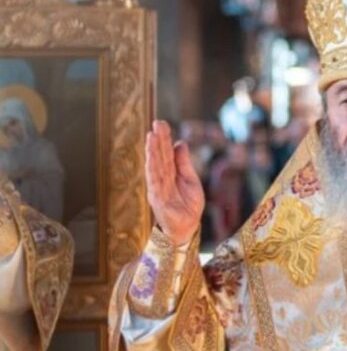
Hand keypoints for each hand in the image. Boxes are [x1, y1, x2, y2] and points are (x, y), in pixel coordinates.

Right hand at [146, 120, 203, 244]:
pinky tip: (151, 159)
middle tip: (157, 122)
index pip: (166, 153)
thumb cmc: (188, 205)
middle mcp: (162, 179)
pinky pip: (155, 182)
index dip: (164, 138)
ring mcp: (158, 188)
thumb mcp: (191, 180)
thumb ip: (184, 163)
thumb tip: (180, 143)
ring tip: (152, 136)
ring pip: (156, 167)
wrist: (187, 228)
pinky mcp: (158, 199)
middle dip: (158, 140)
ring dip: (153, 152)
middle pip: (160, 156)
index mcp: (170, 173)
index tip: (161, 123)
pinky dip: (153, 170)